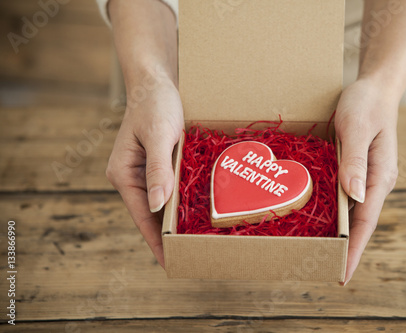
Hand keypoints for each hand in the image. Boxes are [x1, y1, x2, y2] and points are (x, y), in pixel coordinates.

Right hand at [106, 80, 183, 267]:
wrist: (156, 81)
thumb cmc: (155, 105)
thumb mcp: (158, 136)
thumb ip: (158, 170)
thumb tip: (156, 206)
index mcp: (124, 174)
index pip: (142, 217)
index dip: (156, 242)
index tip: (171, 264)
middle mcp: (131, 177)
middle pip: (150, 214)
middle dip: (167, 235)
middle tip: (190, 256)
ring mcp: (144, 171)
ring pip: (161, 203)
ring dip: (175, 220)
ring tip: (194, 241)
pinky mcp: (157, 164)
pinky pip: (169, 188)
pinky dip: (180, 200)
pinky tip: (195, 211)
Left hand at [335, 77, 398, 284]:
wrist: (373, 87)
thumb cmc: (365, 104)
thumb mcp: (357, 128)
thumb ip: (356, 161)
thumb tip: (355, 197)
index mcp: (381, 176)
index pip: (367, 220)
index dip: (354, 248)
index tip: (342, 272)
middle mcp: (376, 182)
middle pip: (361, 222)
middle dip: (347, 248)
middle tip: (326, 270)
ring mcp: (367, 177)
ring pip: (353, 212)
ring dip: (341, 234)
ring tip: (323, 254)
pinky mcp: (356, 170)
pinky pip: (346, 197)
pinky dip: (336, 213)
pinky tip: (323, 221)